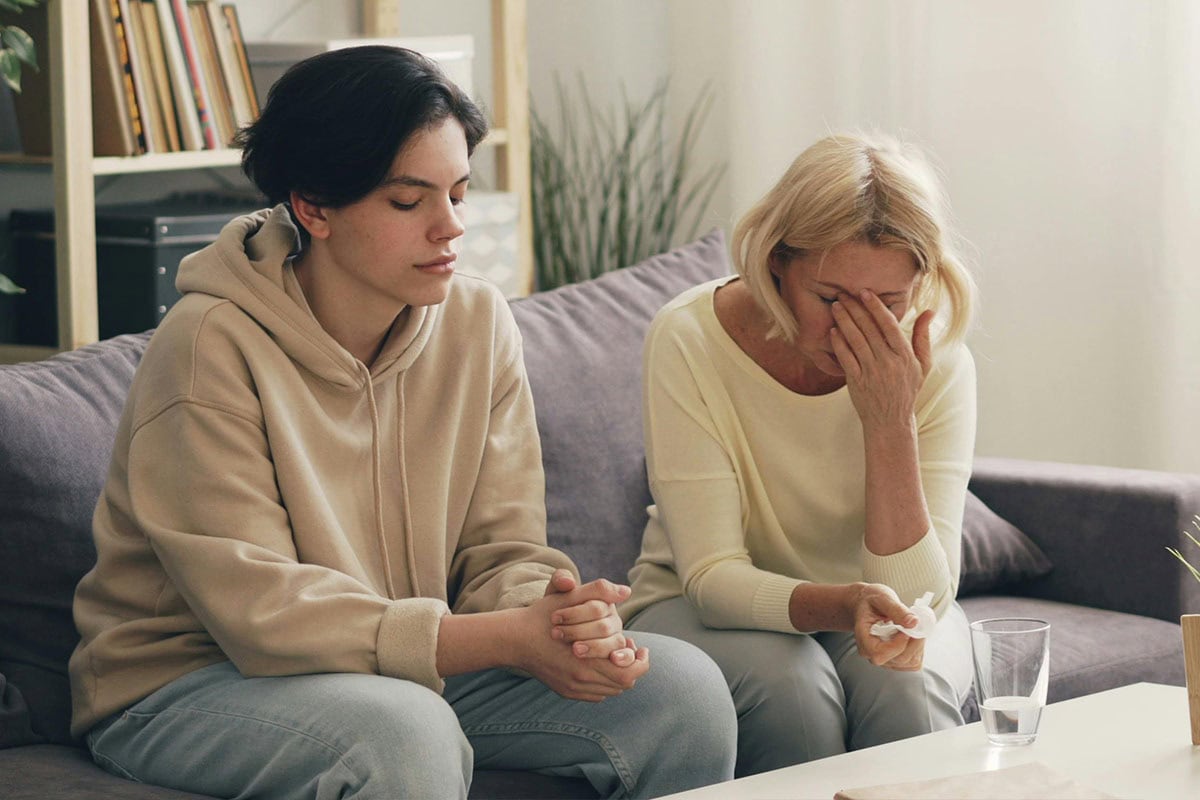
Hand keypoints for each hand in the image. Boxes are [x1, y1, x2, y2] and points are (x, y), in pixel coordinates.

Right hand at [511, 577, 648, 701]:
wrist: (515, 639)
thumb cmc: (543, 615)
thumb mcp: (569, 597)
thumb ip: (598, 590)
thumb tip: (625, 590)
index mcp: (586, 659)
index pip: (628, 673)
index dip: (640, 662)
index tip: (642, 648)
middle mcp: (581, 679)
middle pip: (622, 684)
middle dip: (632, 667)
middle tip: (634, 651)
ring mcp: (572, 688)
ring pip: (610, 691)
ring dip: (619, 675)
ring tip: (619, 656)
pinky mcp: (566, 692)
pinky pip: (596, 695)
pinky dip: (604, 683)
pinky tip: (601, 665)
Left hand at [830, 292, 933, 432]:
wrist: (890, 421)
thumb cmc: (907, 389)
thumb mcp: (922, 365)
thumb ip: (923, 337)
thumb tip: (929, 310)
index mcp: (904, 355)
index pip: (889, 324)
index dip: (875, 306)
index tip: (865, 292)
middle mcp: (888, 362)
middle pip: (869, 329)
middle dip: (855, 308)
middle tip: (843, 293)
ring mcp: (871, 372)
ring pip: (855, 340)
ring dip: (844, 321)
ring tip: (836, 306)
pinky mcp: (856, 382)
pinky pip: (845, 358)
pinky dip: (838, 343)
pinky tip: (832, 330)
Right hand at [851, 583, 925, 670]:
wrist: (867, 606)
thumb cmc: (871, 601)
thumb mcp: (882, 598)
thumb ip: (896, 609)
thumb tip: (913, 622)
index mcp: (863, 638)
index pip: (878, 653)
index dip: (897, 645)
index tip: (907, 629)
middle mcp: (871, 653)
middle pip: (898, 659)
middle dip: (914, 642)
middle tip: (918, 623)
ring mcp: (884, 659)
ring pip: (909, 662)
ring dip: (918, 645)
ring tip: (914, 628)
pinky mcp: (895, 661)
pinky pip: (913, 663)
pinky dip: (919, 649)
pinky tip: (913, 636)